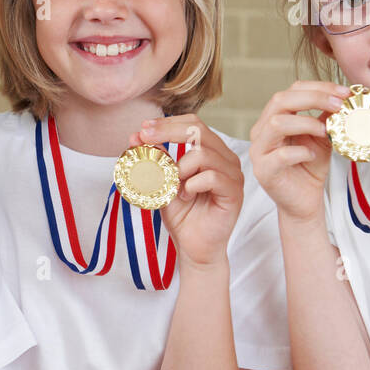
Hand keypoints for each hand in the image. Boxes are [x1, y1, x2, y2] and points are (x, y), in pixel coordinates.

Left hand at [130, 116, 242, 268]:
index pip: (193, 124)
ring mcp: (233, 174)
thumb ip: (154, 159)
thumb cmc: (182, 214)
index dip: (167, 123)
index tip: (143, 129)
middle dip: (168, 132)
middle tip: (145, 138)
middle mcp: (225, 158)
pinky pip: (212, 177)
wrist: (193, 246)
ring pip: (204, 154)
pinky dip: (191, 185)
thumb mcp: (162, 182)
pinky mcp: (234, 192)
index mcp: (211, 151)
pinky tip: (185, 196)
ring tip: (173, 186)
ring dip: (180, 168)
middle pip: (199, 130)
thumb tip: (135, 136)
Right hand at [249, 81, 347, 222]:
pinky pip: (280, 155)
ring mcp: (259, 150)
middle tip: (339, 104)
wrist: (304, 200)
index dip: (318, 87)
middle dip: (313, 98)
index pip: (291, 90)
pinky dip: (301, 152)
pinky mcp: (264, 170)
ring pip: (276, 123)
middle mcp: (262, 130)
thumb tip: (345, 97)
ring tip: (326, 131)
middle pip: (280, 100)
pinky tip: (312, 156)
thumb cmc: (310, 166)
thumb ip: (327, 117)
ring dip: (306, 123)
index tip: (345, 93)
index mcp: (274, 117)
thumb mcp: (323, 136)